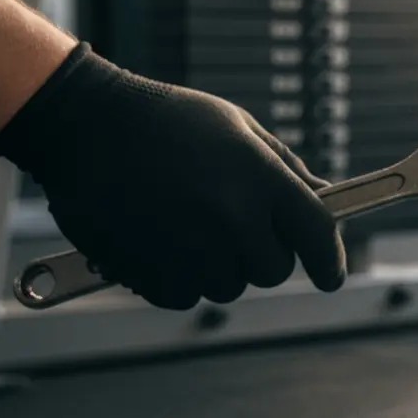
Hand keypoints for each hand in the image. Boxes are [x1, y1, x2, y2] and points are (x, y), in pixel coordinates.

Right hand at [0, 43, 344, 309]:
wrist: (87, 124)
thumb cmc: (169, 121)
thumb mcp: (239, 128)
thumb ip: (286, 170)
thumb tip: (326, 199)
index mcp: (260, 176)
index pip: (317, 234)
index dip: (330, 260)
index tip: (331, 274)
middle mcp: (230, 216)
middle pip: (272, 270)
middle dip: (261, 254)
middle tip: (234, 225)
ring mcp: (189, 246)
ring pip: (227, 287)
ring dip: (215, 266)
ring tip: (187, 221)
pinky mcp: (148, 269)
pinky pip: (183, 296)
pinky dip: (176, 278)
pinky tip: (159, 239)